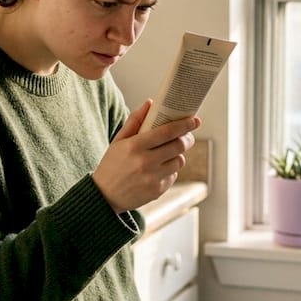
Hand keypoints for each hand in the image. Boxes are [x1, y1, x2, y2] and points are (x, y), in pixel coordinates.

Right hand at [93, 99, 199, 213]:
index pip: (167, 131)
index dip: (184, 125)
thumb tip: (150, 103)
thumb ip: (135, 121)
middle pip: (179, 146)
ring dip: (177, 155)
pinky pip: (173, 175)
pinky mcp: (158, 191)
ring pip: (179, 161)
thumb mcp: (118, 141)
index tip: (195, 120)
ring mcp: (153, 178)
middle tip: (187, 136)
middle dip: (187, 138)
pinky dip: (170, 170)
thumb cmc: (112, 165)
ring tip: (167, 154)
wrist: (105, 197)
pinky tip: (158, 170)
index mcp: (135, 146)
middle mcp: (145, 162)